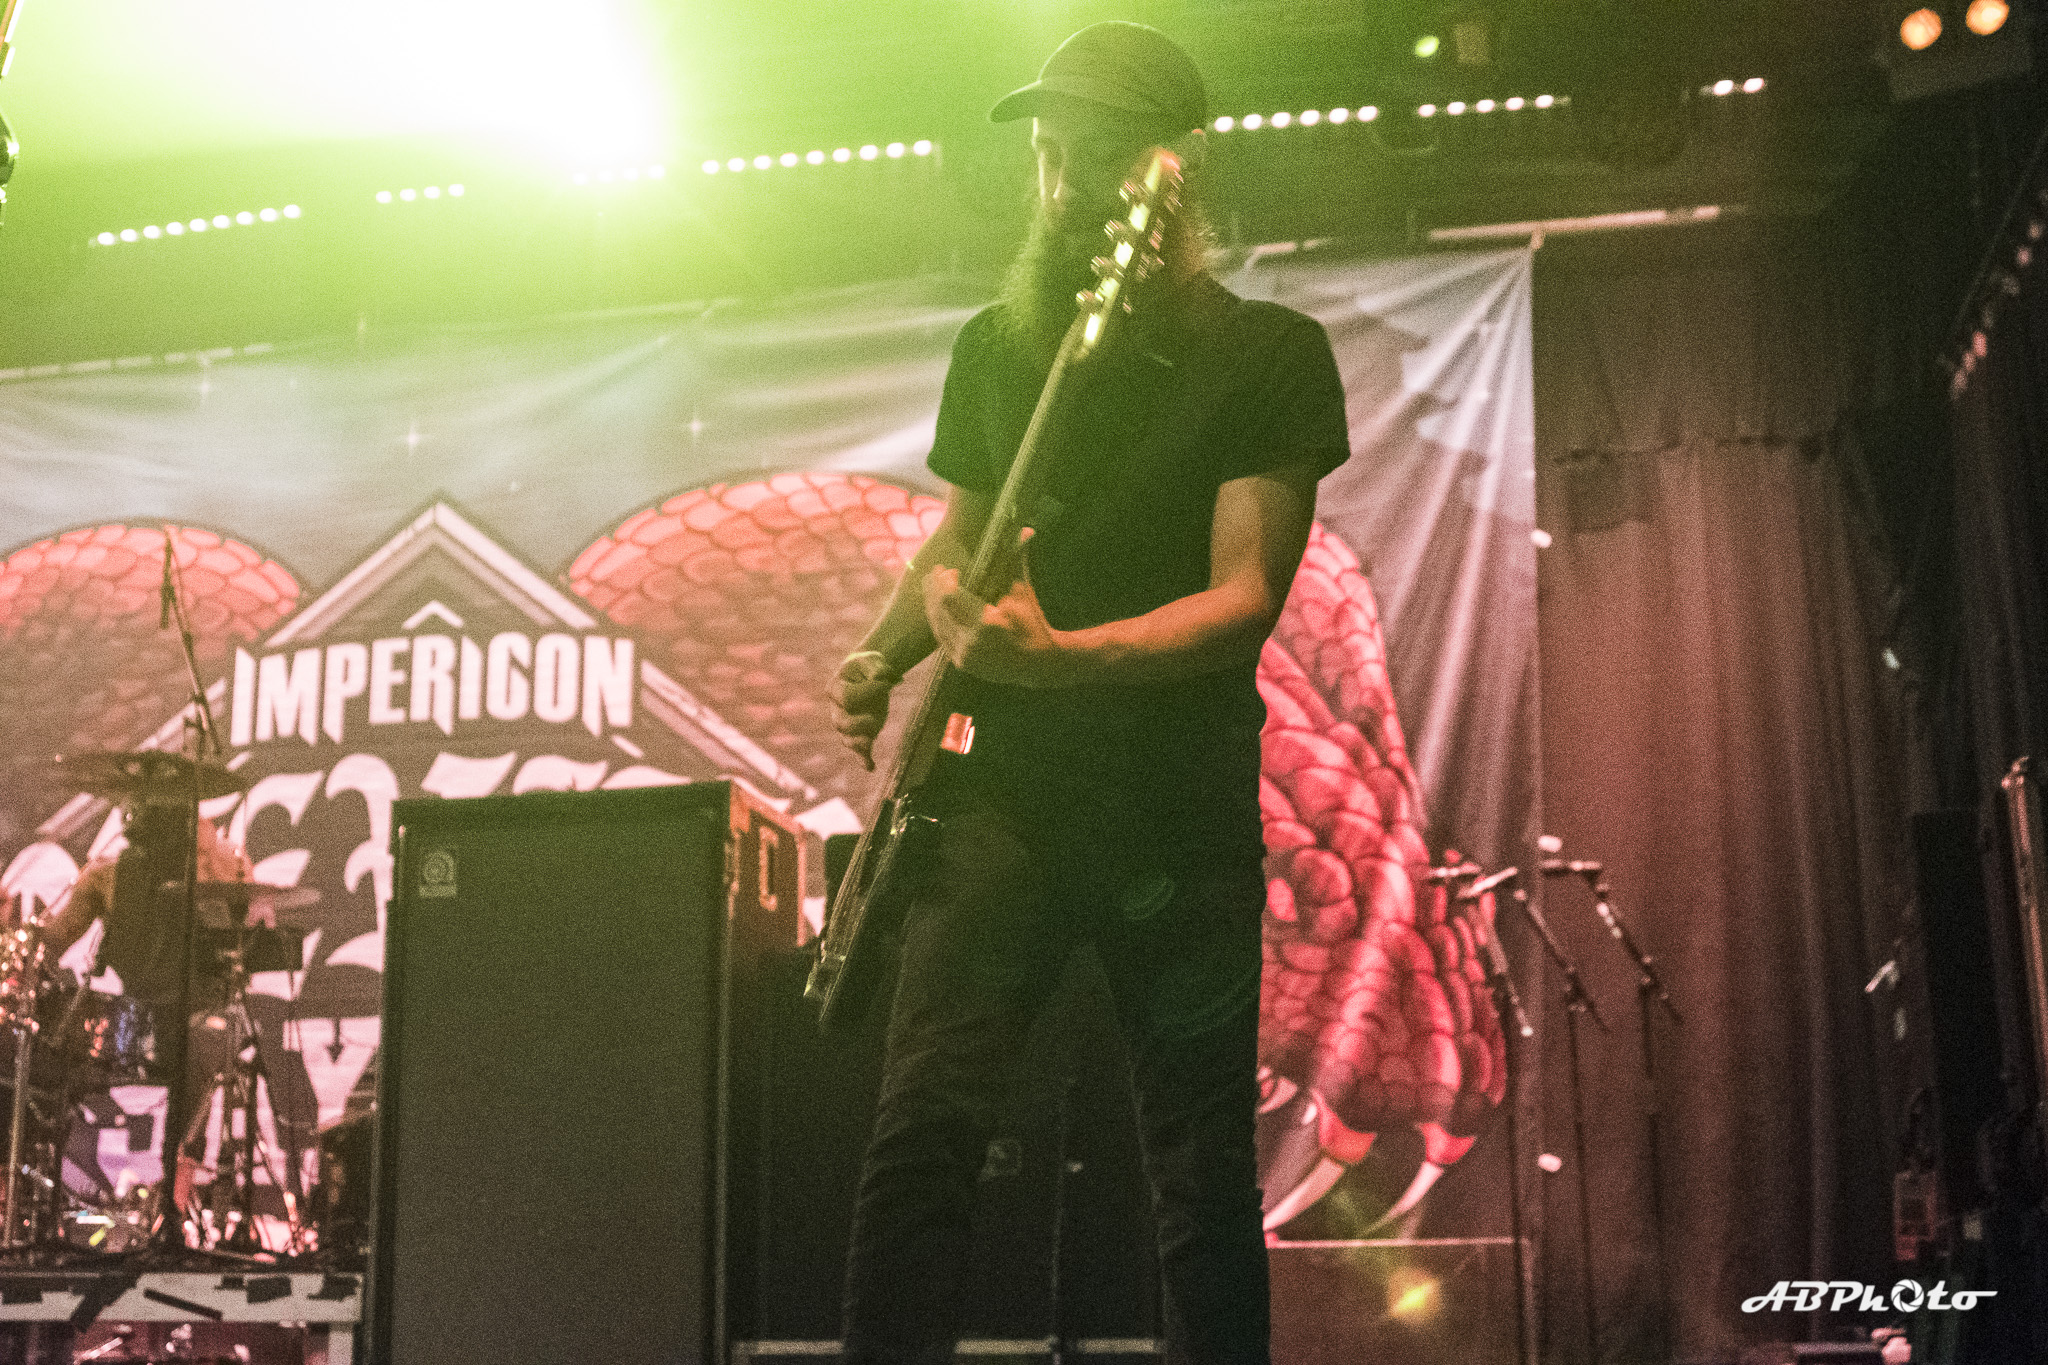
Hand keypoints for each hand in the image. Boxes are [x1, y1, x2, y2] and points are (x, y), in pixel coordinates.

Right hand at [830, 650, 897, 770]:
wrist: (870, 674)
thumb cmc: (869, 666)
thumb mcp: (872, 660)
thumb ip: (876, 667)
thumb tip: (881, 678)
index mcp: (835, 688)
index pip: (848, 697)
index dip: (869, 692)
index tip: (887, 684)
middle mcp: (837, 709)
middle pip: (842, 723)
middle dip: (861, 721)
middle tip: (878, 714)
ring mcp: (847, 724)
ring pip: (848, 740)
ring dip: (862, 741)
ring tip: (872, 739)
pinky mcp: (860, 734)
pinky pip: (859, 751)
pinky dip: (864, 760)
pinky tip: (871, 766)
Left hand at [923, 529, 1071, 686]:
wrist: (1040, 663)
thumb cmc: (1032, 623)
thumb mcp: (1023, 592)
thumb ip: (1017, 560)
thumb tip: (1025, 530)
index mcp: (986, 622)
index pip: (950, 598)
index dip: (943, 582)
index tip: (947, 569)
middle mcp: (971, 642)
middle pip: (938, 611)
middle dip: (934, 590)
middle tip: (935, 573)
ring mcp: (964, 656)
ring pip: (936, 625)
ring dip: (932, 605)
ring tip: (934, 587)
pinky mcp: (961, 664)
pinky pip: (942, 638)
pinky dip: (938, 621)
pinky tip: (938, 608)